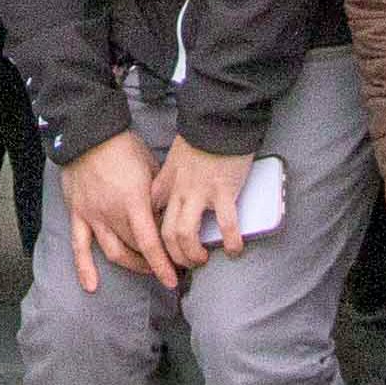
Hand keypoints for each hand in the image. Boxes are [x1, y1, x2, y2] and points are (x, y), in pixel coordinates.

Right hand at [57, 129, 176, 296]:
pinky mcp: (78, 214)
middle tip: (168, 266)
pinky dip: (84, 268)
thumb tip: (171, 217)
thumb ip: (159, 196)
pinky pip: (79, 246)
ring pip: (114, 252)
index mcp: (134, 202)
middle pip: (136, 249)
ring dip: (132, 265)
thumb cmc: (124, 148)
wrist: (89, 133)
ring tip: (145, 269)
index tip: (174, 279)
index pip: (150, 243)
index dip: (163, 265)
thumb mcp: (151, 168)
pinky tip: (91, 286)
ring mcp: (93, 216)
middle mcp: (112, 213)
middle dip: (154, 262)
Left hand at [155, 140, 263, 265]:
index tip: (163, 249)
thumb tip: (174, 197)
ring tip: (203, 260)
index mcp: (166, 182)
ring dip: (193, 254)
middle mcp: (178, 191)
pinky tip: (233, 250)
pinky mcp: (223, 191)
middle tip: (184, 264)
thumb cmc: (200, 137)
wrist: (219, 120)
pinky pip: (226, 224)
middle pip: (165, 233)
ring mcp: (200, 193)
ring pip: (186, 234)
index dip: (154, 237)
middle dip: (173, 256)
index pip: (152, 216)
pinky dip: (230, 242)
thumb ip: (171, 178)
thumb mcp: (175, 158)